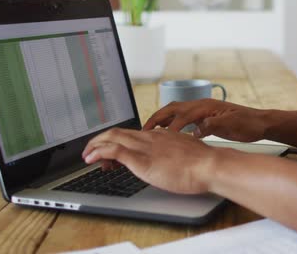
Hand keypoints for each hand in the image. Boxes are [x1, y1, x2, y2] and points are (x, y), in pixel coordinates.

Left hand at [82, 128, 223, 193]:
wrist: (210, 165)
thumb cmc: (203, 164)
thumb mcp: (185, 154)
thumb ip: (174, 154)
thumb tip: (172, 161)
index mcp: (160, 136)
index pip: (131, 133)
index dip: (115, 140)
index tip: (110, 152)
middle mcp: (150, 137)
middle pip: (117, 132)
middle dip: (99, 141)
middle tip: (91, 152)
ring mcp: (145, 147)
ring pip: (112, 138)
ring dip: (95, 146)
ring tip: (86, 156)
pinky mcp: (142, 159)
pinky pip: (114, 151)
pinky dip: (99, 152)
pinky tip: (91, 158)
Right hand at [143, 99, 268, 141]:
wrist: (261, 122)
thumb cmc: (249, 124)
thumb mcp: (232, 126)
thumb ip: (213, 126)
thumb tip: (196, 130)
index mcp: (207, 107)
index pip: (182, 116)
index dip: (170, 127)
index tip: (159, 139)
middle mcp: (202, 105)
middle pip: (172, 109)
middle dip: (156, 118)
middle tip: (143, 130)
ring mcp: (203, 110)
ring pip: (176, 111)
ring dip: (162, 119)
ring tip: (149, 131)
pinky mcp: (205, 116)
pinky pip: (183, 117)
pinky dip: (172, 123)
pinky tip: (167, 133)